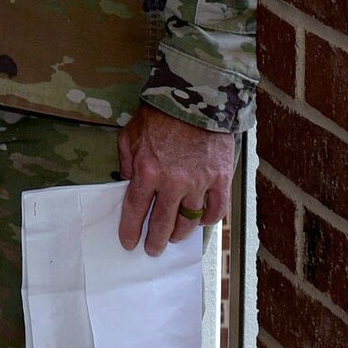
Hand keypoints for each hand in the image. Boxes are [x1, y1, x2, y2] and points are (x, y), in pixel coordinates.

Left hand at [116, 106, 235, 254]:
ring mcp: (199, 183)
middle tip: (152, 249)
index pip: (135, 210)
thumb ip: (127, 162)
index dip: (130, 230)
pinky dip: (208, 220)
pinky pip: (216, 210)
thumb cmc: (159, 116)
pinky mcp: (220, 179)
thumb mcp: (130, 135)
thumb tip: (127, 184)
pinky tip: (201, 222)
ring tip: (174, 237)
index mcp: (147, 171)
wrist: (194, 98)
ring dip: (180, 233)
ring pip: (189, 221)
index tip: (128, 243)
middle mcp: (172, 182)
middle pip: (162, 223)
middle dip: (155, 241)